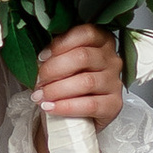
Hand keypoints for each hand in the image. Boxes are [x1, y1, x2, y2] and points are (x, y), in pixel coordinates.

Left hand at [35, 22, 125, 152]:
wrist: (70, 118)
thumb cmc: (65, 84)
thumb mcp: (60, 63)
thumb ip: (55, 54)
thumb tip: (41, 58)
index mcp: (102, 42)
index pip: (86, 33)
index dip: (61, 44)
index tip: (42, 57)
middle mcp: (112, 60)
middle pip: (83, 57)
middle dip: (54, 69)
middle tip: (38, 81)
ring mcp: (115, 82)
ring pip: (86, 81)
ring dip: (57, 89)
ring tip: (40, 96)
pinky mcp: (114, 105)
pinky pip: (90, 105)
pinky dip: (66, 107)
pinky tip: (51, 108)